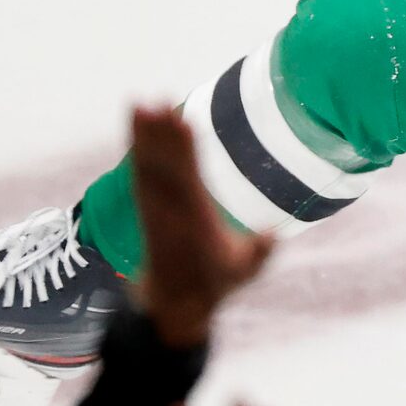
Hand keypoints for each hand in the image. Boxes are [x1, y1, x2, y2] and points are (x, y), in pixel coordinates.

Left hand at [127, 102, 274, 347]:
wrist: (173, 303)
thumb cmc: (216, 282)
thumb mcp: (244, 270)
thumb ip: (258, 252)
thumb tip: (271, 235)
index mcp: (195, 221)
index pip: (188, 179)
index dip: (184, 151)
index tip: (182, 123)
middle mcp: (170, 211)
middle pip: (164, 167)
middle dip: (161, 135)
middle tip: (157, 102)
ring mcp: (155, 208)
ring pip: (147, 166)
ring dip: (144, 135)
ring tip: (140, 102)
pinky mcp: (146, 205)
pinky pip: (140, 171)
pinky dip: (137, 146)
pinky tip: (134, 122)